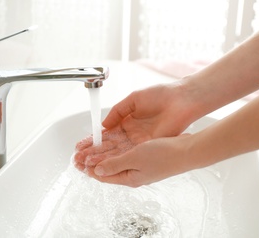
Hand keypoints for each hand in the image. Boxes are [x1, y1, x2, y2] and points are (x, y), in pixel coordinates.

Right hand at [75, 81, 199, 170]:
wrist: (181, 99)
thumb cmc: (160, 95)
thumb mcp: (133, 100)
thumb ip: (117, 112)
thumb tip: (103, 125)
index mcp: (128, 121)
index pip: (106, 134)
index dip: (93, 140)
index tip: (80, 146)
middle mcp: (132, 134)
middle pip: (109, 146)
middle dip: (93, 152)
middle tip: (77, 158)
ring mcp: (140, 141)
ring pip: (117, 152)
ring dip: (101, 157)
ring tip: (85, 163)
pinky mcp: (149, 145)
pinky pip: (129, 153)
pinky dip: (115, 158)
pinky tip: (102, 162)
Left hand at [85, 134, 194, 186]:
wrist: (187, 151)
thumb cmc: (164, 155)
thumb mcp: (135, 158)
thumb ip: (115, 163)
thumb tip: (97, 170)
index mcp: (129, 177)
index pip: (103, 175)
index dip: (88, 169)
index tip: (76, 162)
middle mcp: (133, 173)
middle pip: (107, 168)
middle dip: (91, 162)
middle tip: (78, 156)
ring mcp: (140, 166)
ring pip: (115, 160)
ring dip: (101, 155)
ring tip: (89, 150)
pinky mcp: (146, 157)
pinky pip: (124, 154)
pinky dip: (114, 150)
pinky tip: (110, 144)